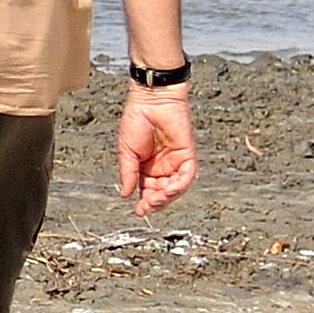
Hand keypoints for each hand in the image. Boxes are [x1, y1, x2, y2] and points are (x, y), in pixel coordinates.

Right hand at [118, 87, 196, 216]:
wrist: (151, 101)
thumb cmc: (136, 120)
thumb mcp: (126, 151)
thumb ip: (128, 172)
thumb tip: (125, 193)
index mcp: (145, 166)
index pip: (147, 189)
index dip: (144, 201)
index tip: (139, 211)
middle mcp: (162, 166)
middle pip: (162, 192)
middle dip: (156, 202)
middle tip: (147, 208)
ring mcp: (176, 162)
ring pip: (176, 188)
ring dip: (167, 197)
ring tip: (156, 201)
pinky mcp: (188, 156)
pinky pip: (187, 176)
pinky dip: (179, 186)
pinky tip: (168, 191)